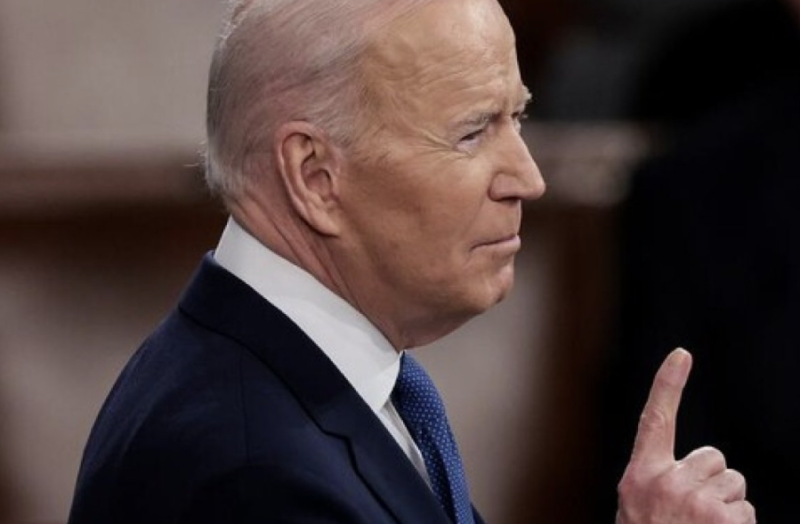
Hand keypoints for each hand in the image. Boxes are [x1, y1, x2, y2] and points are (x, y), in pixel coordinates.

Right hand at [616, 348, 755, 523]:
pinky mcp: (724, 519)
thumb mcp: (638, 511)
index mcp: (640, 477)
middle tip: (693, 515)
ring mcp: (696, 501)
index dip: (667, 384)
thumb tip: (698, 471)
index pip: (655, 420)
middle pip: (713, 458)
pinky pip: (746, 510)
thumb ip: (658, 484)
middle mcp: (666, 482)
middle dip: (713, 482)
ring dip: (727, 506)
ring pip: (734, 484)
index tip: (682, 354)